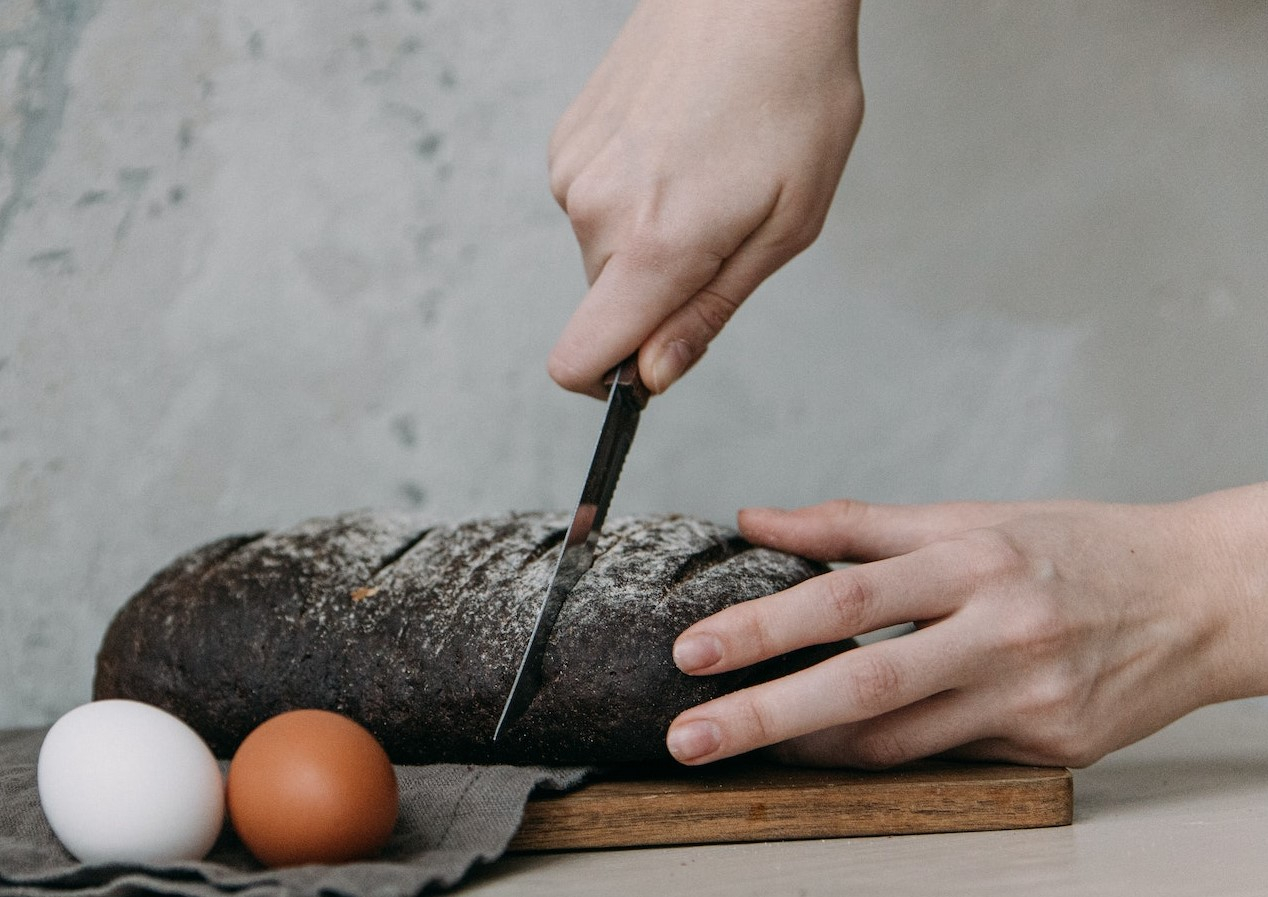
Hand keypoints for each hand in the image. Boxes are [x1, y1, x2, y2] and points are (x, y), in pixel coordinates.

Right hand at [547, 0, 863, 396]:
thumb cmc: (794, 93)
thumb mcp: (786, 226)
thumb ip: (708, 312)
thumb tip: (652, 375)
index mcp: (652, 244)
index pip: (578, 361)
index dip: (613, 380)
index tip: (654, 359)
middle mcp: (594, 211)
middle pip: (606, 307)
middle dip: (657, 291)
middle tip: (721, 228)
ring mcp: (572, 169)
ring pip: (601, 251)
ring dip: (648, 236)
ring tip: (704, 172)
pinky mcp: (566, 138)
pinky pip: (592, 202)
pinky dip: (632, 193)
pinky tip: (676, 145)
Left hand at [665, 486, 1267, 767]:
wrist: (1201, 597)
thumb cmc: (1076, 548)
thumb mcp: (971, 517)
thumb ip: (857, 525)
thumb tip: (759, 520)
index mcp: (974, 561)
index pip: (848, 598)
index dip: (765, 627)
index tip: (696, 650)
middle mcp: (1000, 632)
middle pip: (863, 685)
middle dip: (765, 716)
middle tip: (689, 736)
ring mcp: (1028, 699)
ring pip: (897, 743)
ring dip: (810, 750)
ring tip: (743, 746)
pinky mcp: (1050, 750)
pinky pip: (945, 760)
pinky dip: (882, 757)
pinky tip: (835, 752)